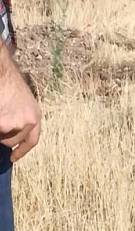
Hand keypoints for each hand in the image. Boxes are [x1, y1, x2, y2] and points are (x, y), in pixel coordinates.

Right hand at [0, 45, 40, 161]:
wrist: (2, 72)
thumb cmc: (9, 82)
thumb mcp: (22, 100)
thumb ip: (20, 116)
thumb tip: (11, 129)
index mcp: (35, 115)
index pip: (32, 140)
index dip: (22, 150)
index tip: (13, 158)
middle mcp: (28, 122)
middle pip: (11, 140)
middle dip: (3, 135)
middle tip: (1, 121)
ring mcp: (15, 124)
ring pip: (1, 136)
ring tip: (1, 109)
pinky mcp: (3, 125)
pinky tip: (0, 108)